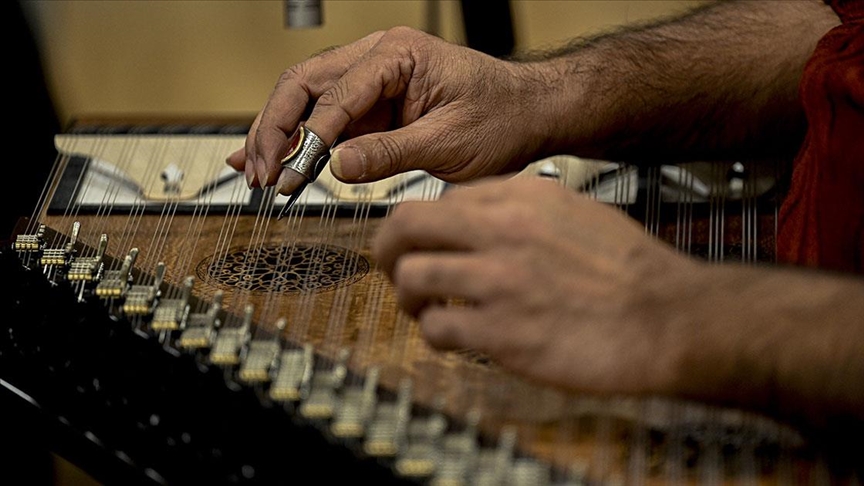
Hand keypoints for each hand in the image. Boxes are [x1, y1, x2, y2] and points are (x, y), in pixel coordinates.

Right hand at [226, 27, 557, 194]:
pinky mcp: (372, 104)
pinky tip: (269, 156)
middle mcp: (378, 58)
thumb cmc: (502, 117)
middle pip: (303, 84)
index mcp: (398, 54)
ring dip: (277, 133)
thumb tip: (339, 166)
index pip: (336, 94)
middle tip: (262, 171)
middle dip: (275, 128)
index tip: (292, 173)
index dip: (308, 137)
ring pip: (304, 97)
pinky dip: (296, 139)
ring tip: (255, 170)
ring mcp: (372, 80)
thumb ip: (391, 153)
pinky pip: (324, 117)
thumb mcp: (449, 142)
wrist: (528, 115)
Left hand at [372, 175, 709, 395]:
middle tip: (391, 267)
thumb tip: (475, 214)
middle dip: (386, 249)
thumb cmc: (627, 269)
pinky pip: (437, 329)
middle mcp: (501, 233)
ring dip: (408, 297)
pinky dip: (436, 333)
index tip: (417, 242)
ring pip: (411, 278)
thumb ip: (520, 209)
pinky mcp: (500, 333)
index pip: (437, 200)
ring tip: (423, 308)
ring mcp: (498, 283)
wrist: (667, 316)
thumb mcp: (573, 212)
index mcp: (520, 199)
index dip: (418, 225)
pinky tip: (454, 336)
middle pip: (406, 228)